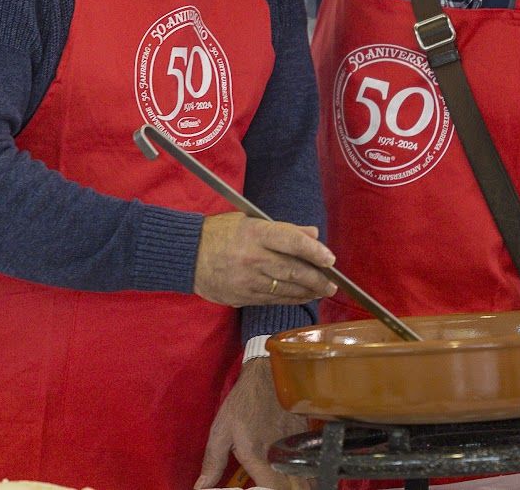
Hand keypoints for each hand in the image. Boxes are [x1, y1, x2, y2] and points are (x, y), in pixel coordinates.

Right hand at [194, 213, 336, 307]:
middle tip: (332, 284)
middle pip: (293, 270)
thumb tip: (312, 233)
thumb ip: (284, 229)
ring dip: (308, 291)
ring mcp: (248, 280)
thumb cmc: (220, 233)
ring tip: (322, 291)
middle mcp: (253, 257)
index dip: (314, 250)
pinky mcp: (242, 296)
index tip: (330, 259)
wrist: (187, 255)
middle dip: (318, 278)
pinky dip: (291, 299)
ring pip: (286, 288)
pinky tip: (302, 297)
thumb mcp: (250, 221)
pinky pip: (273, 299)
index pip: (292, 241)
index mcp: (256, 233)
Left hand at [195, 357, 308, 489]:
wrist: (267, 375)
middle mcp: (281, 456)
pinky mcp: (305, 439)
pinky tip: (299, 478)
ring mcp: (297, 448)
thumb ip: (213, 462)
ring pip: (307, 479)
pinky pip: (311, 466)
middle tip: (273, 486)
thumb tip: (201, 487)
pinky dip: (308, 477)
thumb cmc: (242, 403)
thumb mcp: (221, 431)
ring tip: (288, 485)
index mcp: (259, 458)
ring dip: (300, 486)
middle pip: (295, 488)